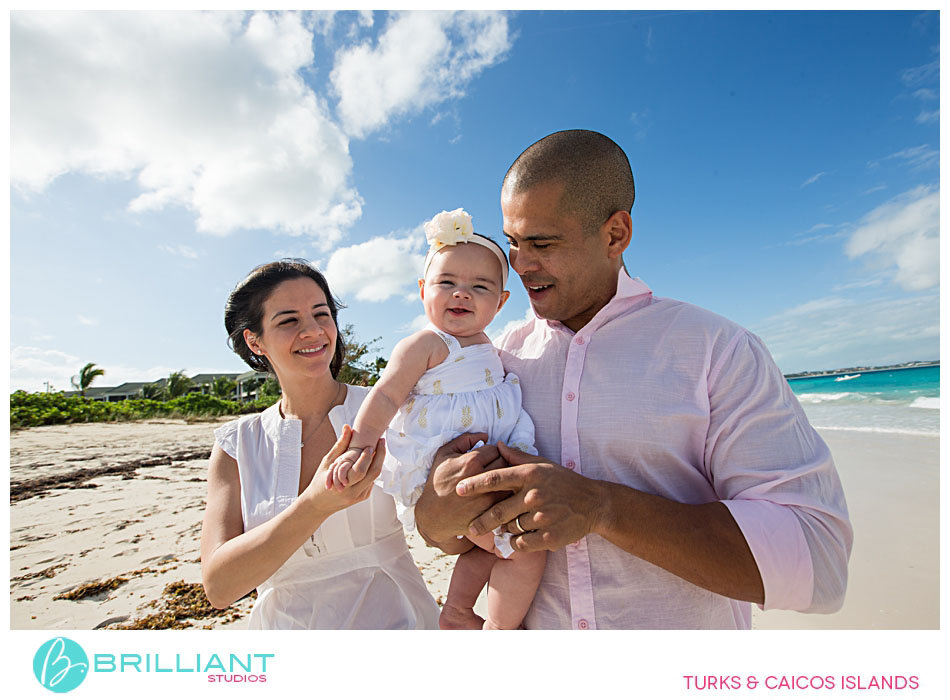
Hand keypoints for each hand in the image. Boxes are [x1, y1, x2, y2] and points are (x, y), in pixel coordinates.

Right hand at [303, 425, 384, 514]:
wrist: (318, 505)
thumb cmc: (319, 481)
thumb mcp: (327, 462)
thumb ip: (340, 445)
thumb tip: (347, 427)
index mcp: (342, 484)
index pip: (361, 470)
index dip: (368, 456)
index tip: (371, 443)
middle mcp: (352, 492)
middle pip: (374, 474)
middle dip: (380, 456)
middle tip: (382, 442)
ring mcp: (359, 496)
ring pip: (375, 477)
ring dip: (378, 461)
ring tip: (378, 448)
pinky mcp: (363, 497)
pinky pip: (372, 481)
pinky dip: (372, 469)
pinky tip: (371, 460)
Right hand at [414, 432, 508, 550]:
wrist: (433, 514)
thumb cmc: (438, 481)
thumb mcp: (444, 454)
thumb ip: (464, 439)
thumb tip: (485, 435)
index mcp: (471, 462)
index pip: (496, 449)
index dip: (493, 452)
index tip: (488, 458)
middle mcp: (481, 478)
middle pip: (506, 463)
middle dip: (501, 463)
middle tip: (493, 468)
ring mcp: (488, 496)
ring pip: (510, 480)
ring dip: (507, 479)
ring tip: (498, 480)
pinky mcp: (491, 511)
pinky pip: (508, 497)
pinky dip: (506, 494)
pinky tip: (498, 493)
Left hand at [456, 442, 603, 552]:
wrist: (593, 503)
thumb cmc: (564, 482)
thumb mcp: (543, 464)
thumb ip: (518, 457)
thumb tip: (498, 445)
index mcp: (530, 475)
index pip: (496, 478)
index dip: (475, 484)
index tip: (458, 489)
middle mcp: (534, 495)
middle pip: (498, 510)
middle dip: (481, 521)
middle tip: (471, 527)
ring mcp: (542, 517)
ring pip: (510, 528)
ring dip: (505, 530)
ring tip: (505, 529)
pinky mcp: (548, 536)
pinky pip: (522, 543)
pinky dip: (517, 542)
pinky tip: (519, 538)